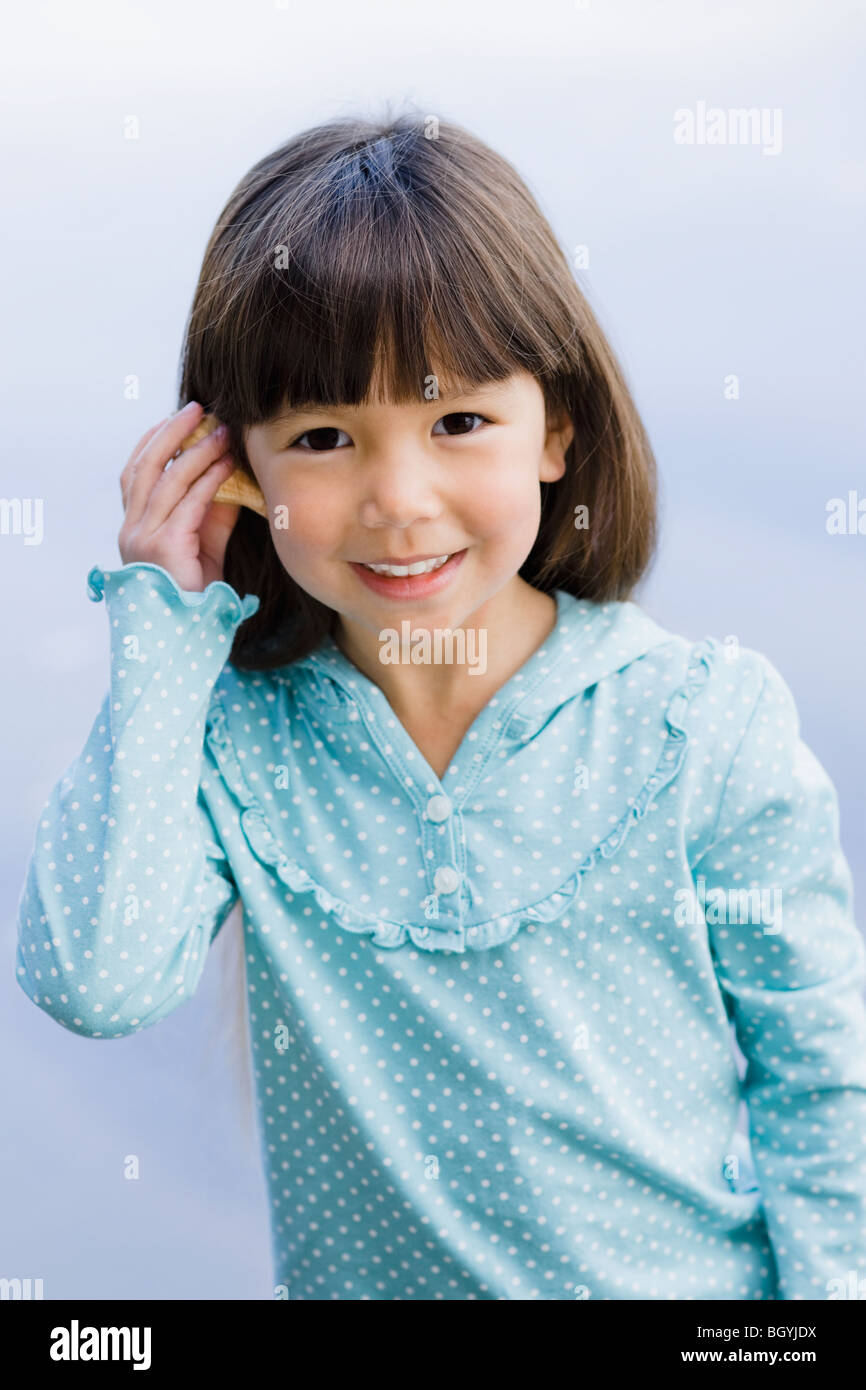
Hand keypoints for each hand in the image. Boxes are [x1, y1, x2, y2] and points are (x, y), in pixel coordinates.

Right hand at [118, 401, 240, 591]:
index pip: (134, 474)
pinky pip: (189, 502)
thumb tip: (229, 476)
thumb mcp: (205, 546)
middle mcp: (132, 529)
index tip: (174, 419)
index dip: (152, 442)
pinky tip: (226, 464)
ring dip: (196, 451)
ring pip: (169, 479)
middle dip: (171, 433)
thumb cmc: (195, 595)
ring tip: (220, 431)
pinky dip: (209, 479)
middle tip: (196, 409)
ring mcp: (144, 537)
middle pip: (146, 467)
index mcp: (134, 528)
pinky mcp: (165, 546)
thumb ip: (213, 513)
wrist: (187, 634)